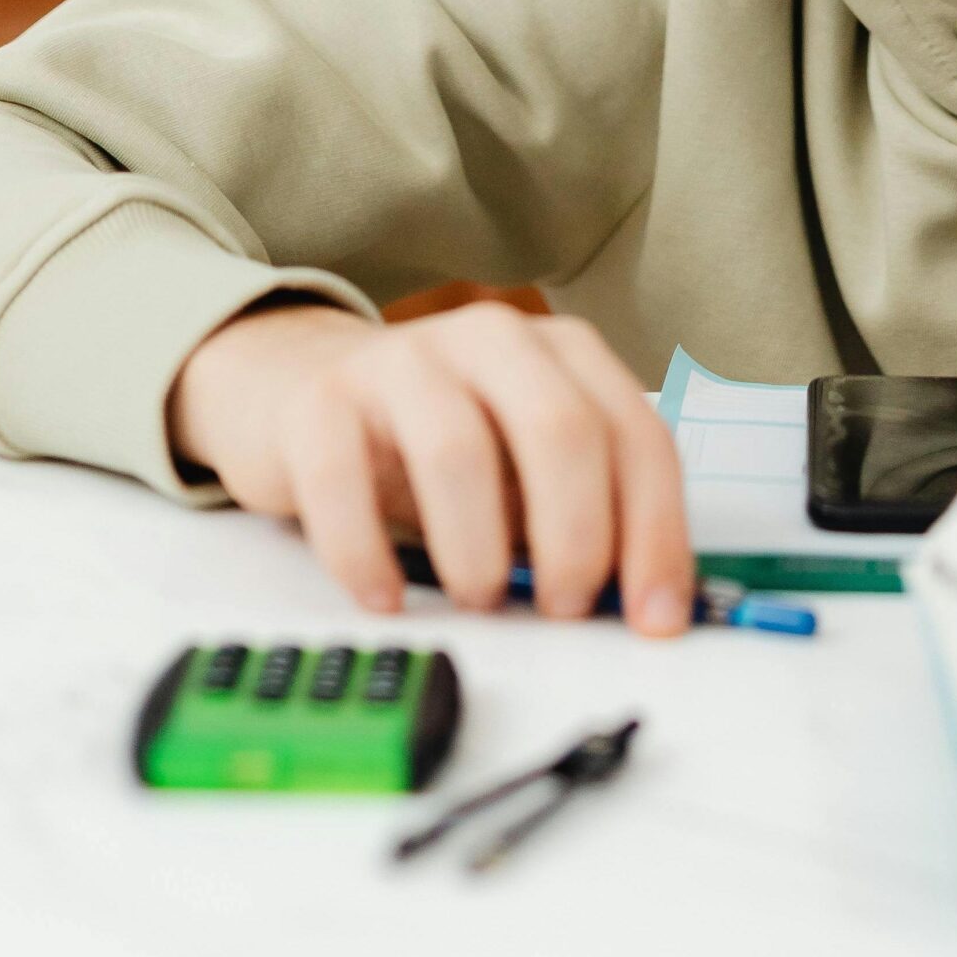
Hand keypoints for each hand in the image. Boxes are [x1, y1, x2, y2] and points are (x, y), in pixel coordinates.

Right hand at [166, 297, 694, 634]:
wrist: (301, 383)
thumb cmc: (435, 435)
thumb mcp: (525, 463)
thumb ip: (585, 511)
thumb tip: (638, 602)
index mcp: (562, 352)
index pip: (636, 437)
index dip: (655, 533)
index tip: (654, 615)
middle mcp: (490, 340)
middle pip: (560, 430)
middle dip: (576, 536)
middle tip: (565, 605)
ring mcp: (401, 362)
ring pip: (458, 451)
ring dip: (479, 550)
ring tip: (480, 597)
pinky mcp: (320, 401)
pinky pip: (343, 480)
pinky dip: (368, 554)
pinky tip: (387, 595)